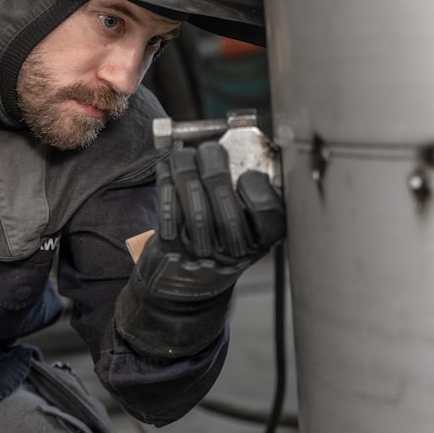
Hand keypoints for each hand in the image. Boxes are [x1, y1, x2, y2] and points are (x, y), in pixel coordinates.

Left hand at [114, 142, 284, 357]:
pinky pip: (166, 198)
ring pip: (189, 186)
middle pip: (221, 189)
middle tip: (211, 149)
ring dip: (185, 162)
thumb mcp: (252, 229)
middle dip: (212, 158)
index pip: (267, 210)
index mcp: (261, 242)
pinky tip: (168, 170)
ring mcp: (200, 247)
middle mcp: (233, 249)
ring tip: (186, 156)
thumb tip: (245, 147)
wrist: (188, 285)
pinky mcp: (170, 244)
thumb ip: (256, 195)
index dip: (256, 185)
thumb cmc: (222, 247)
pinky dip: (165, 177)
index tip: (247, 172)